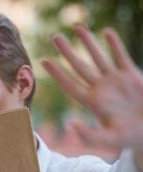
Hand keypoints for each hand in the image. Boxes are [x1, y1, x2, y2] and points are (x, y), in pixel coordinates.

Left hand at [41, 25, 142, 160]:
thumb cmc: (130, 137)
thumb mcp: (108, 140)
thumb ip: (89, 135)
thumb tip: (69, 124)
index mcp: (92, 102)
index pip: (69, 84)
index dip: (56, 73)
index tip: (44, 60)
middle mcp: (100, 88)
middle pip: (79, 66)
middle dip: (67, 51)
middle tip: (55, 37)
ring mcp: (115, 80)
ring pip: (98, 57)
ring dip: (87, 42)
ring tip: (76, 27)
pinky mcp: (131, 75)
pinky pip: (121, 56)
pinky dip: (114, 44)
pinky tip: (106, 31)